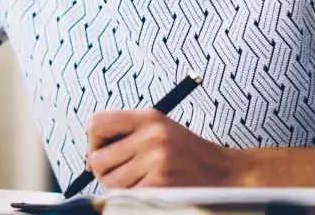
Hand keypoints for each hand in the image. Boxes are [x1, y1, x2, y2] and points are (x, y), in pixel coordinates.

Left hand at [84, 109, 242, 188]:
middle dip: (105, 171)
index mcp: (148, 118)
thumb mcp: (159, 130)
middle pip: (97, 159)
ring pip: (109, 182)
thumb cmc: (185, 153)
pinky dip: (135, 198)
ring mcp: (157, 161)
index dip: (93, 141)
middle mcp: (151, 136)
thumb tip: (89, 160)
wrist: (225, 172)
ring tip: (143, 180)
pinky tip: (153, 189)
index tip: (104, 151)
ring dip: (120, 188)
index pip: (96, 123)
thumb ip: (125, 136)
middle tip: (124, 173)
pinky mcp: (162, 185)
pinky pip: (127, 197)